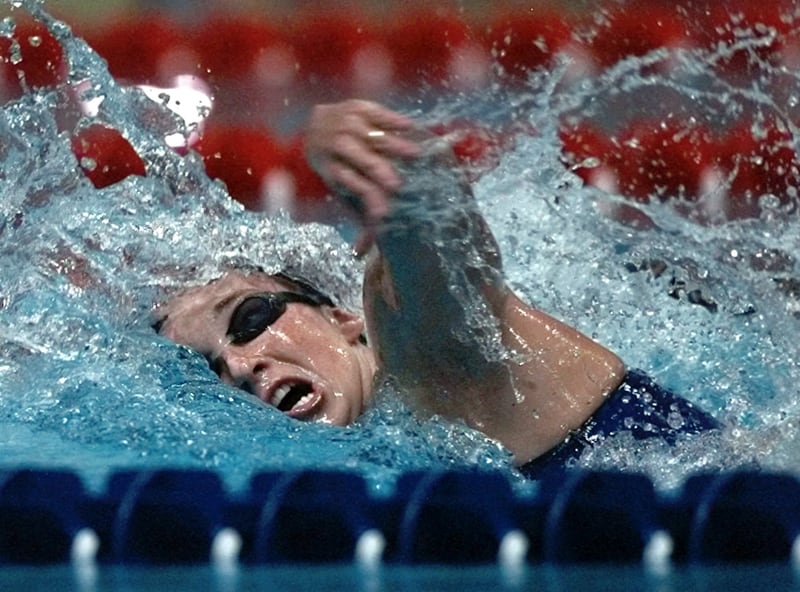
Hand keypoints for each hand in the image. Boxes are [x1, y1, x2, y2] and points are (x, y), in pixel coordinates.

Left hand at [304, 100, 420, 252]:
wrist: (315, 126)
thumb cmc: (338, 168)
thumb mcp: (342, 192)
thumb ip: (358, 218)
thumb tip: (359, 254)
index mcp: (333, 170)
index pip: (350, 184)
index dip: (367, 198)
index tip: (384, 213)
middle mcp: (337, 146)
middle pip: (360, 159)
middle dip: (378, 172)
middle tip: (398, 185)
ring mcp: (347, 124)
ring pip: (371, 136)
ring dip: (394, 145)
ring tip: (417, 154)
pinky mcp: (357, 107)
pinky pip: (378, 113)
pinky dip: (394, 121)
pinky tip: (413, 129)